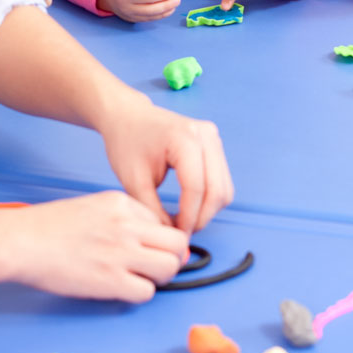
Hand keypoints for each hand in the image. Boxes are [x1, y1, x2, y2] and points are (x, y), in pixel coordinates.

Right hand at [0, 190, 191, 300]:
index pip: (164, 222)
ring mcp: (121, 252)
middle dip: (172, 258)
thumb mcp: (91, 207)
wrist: (20, 241)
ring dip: (160, 278)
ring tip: (141, 279)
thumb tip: (144, 239)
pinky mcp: (111, 280)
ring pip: (169, 268)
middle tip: (156, 268)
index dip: (160, 240)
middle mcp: (127, 225)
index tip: (150, 250)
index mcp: (122, 204)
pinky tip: (123, 289)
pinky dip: (140, 294)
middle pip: (178, 244)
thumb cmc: (47, 227)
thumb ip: (121, 219)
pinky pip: (147, 292)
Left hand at [98, 95, 232, 232]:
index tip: (177, 234)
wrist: (128, 117)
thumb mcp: (133, 181)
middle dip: (201, 218)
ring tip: (185, 220)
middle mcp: (206, 135)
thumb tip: (172, 235)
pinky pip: (222, 181)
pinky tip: (191, 206)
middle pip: (217, 191)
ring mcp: (214, 138)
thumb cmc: (127, 143)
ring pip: (224, 189)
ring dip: (208, 211)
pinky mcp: (215, 145)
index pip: (196, 188)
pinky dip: (210, 200)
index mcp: (184, 138)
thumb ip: (153, 210)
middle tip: (182, 232)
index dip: (189, 217)